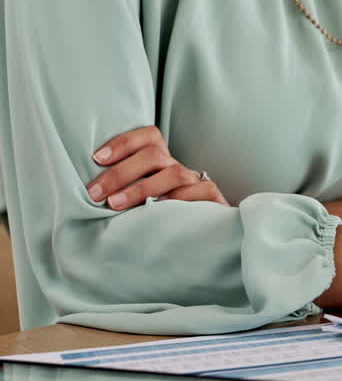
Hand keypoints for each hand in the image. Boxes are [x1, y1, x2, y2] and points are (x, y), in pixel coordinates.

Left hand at [86, 126, 228, 209]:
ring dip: (142, 188)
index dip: (123, 143)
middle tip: (95, 193)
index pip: (148, 137)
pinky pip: (201, 192)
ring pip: (175, 174)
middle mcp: (179, 169)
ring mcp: (197, 184)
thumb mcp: (138, 203)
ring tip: (115, 205)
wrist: (202, 243)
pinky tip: (156, 212)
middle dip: (121, 173)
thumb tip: (89, 193)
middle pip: (154, 156)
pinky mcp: (214, 200)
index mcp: (161, 164)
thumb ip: (121, 193)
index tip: (97, 159)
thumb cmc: (159, 221)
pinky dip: (178, 200)